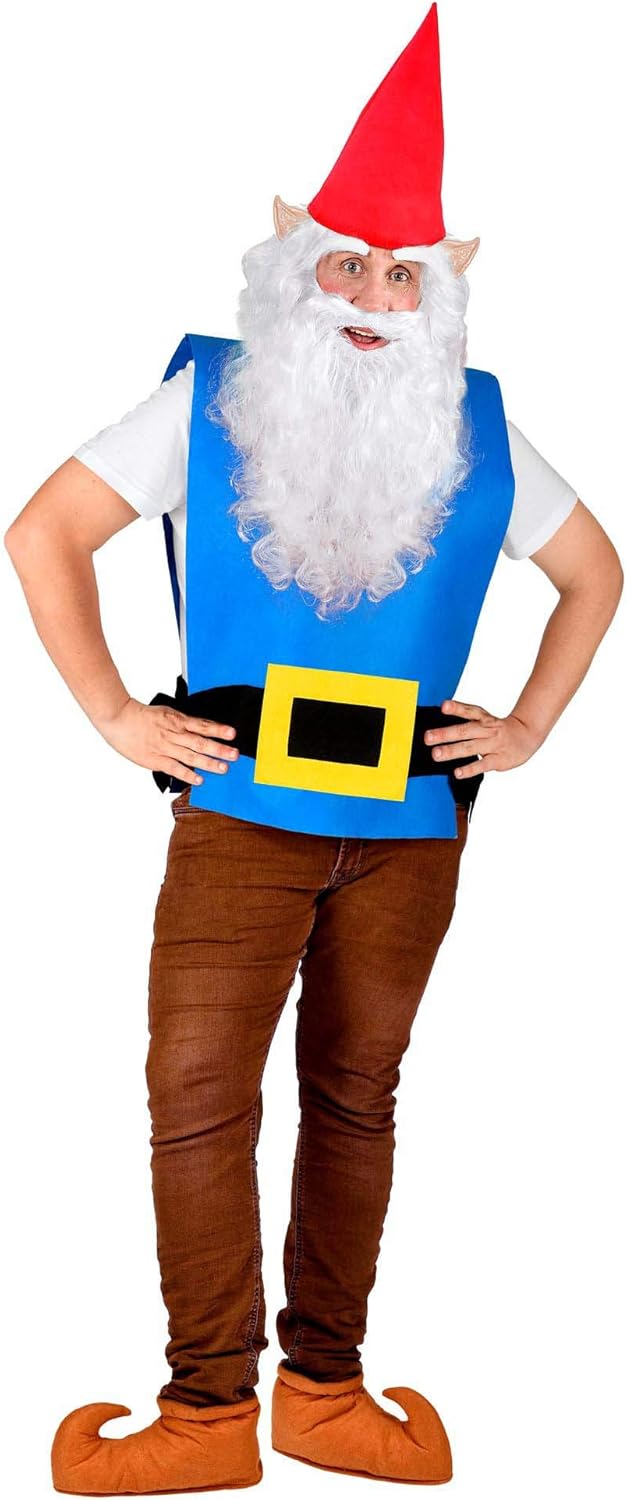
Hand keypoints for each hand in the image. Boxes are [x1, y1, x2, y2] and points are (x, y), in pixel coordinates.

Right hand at [95, 698, 238, 783]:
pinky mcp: (155, 759)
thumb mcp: (166, 713)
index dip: (218, 729)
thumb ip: (183, 722)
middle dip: (219, 749)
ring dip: (208, 762)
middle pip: (200, 742)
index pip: (202, 725)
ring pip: (190, 755)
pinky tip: (199, 779)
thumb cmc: (142, 716)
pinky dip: (187, 774)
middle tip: (234, 755)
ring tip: (223, 768)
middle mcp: (173, 734)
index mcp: (177, 720)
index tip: (232, 733)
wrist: (119, 718)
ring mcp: (164, 747)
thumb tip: (202, 729)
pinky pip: (174, 768)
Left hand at [424, 699, 541, 780]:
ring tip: (436, 754)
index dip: (456, 708)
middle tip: (428, 737)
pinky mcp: (498, 760)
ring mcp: (493, 745)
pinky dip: (469, 769)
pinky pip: (483, 765)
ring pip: (470, 748)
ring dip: (452, 751)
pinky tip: (457, 772)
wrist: (527, 735)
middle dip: (445, 734)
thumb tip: (440, 727)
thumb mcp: (485, 719)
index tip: (443, 706)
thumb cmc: (499, 729)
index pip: (469, 711)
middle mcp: (487, 730)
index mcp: (483, 718)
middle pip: (465, 731)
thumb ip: (466, 720)